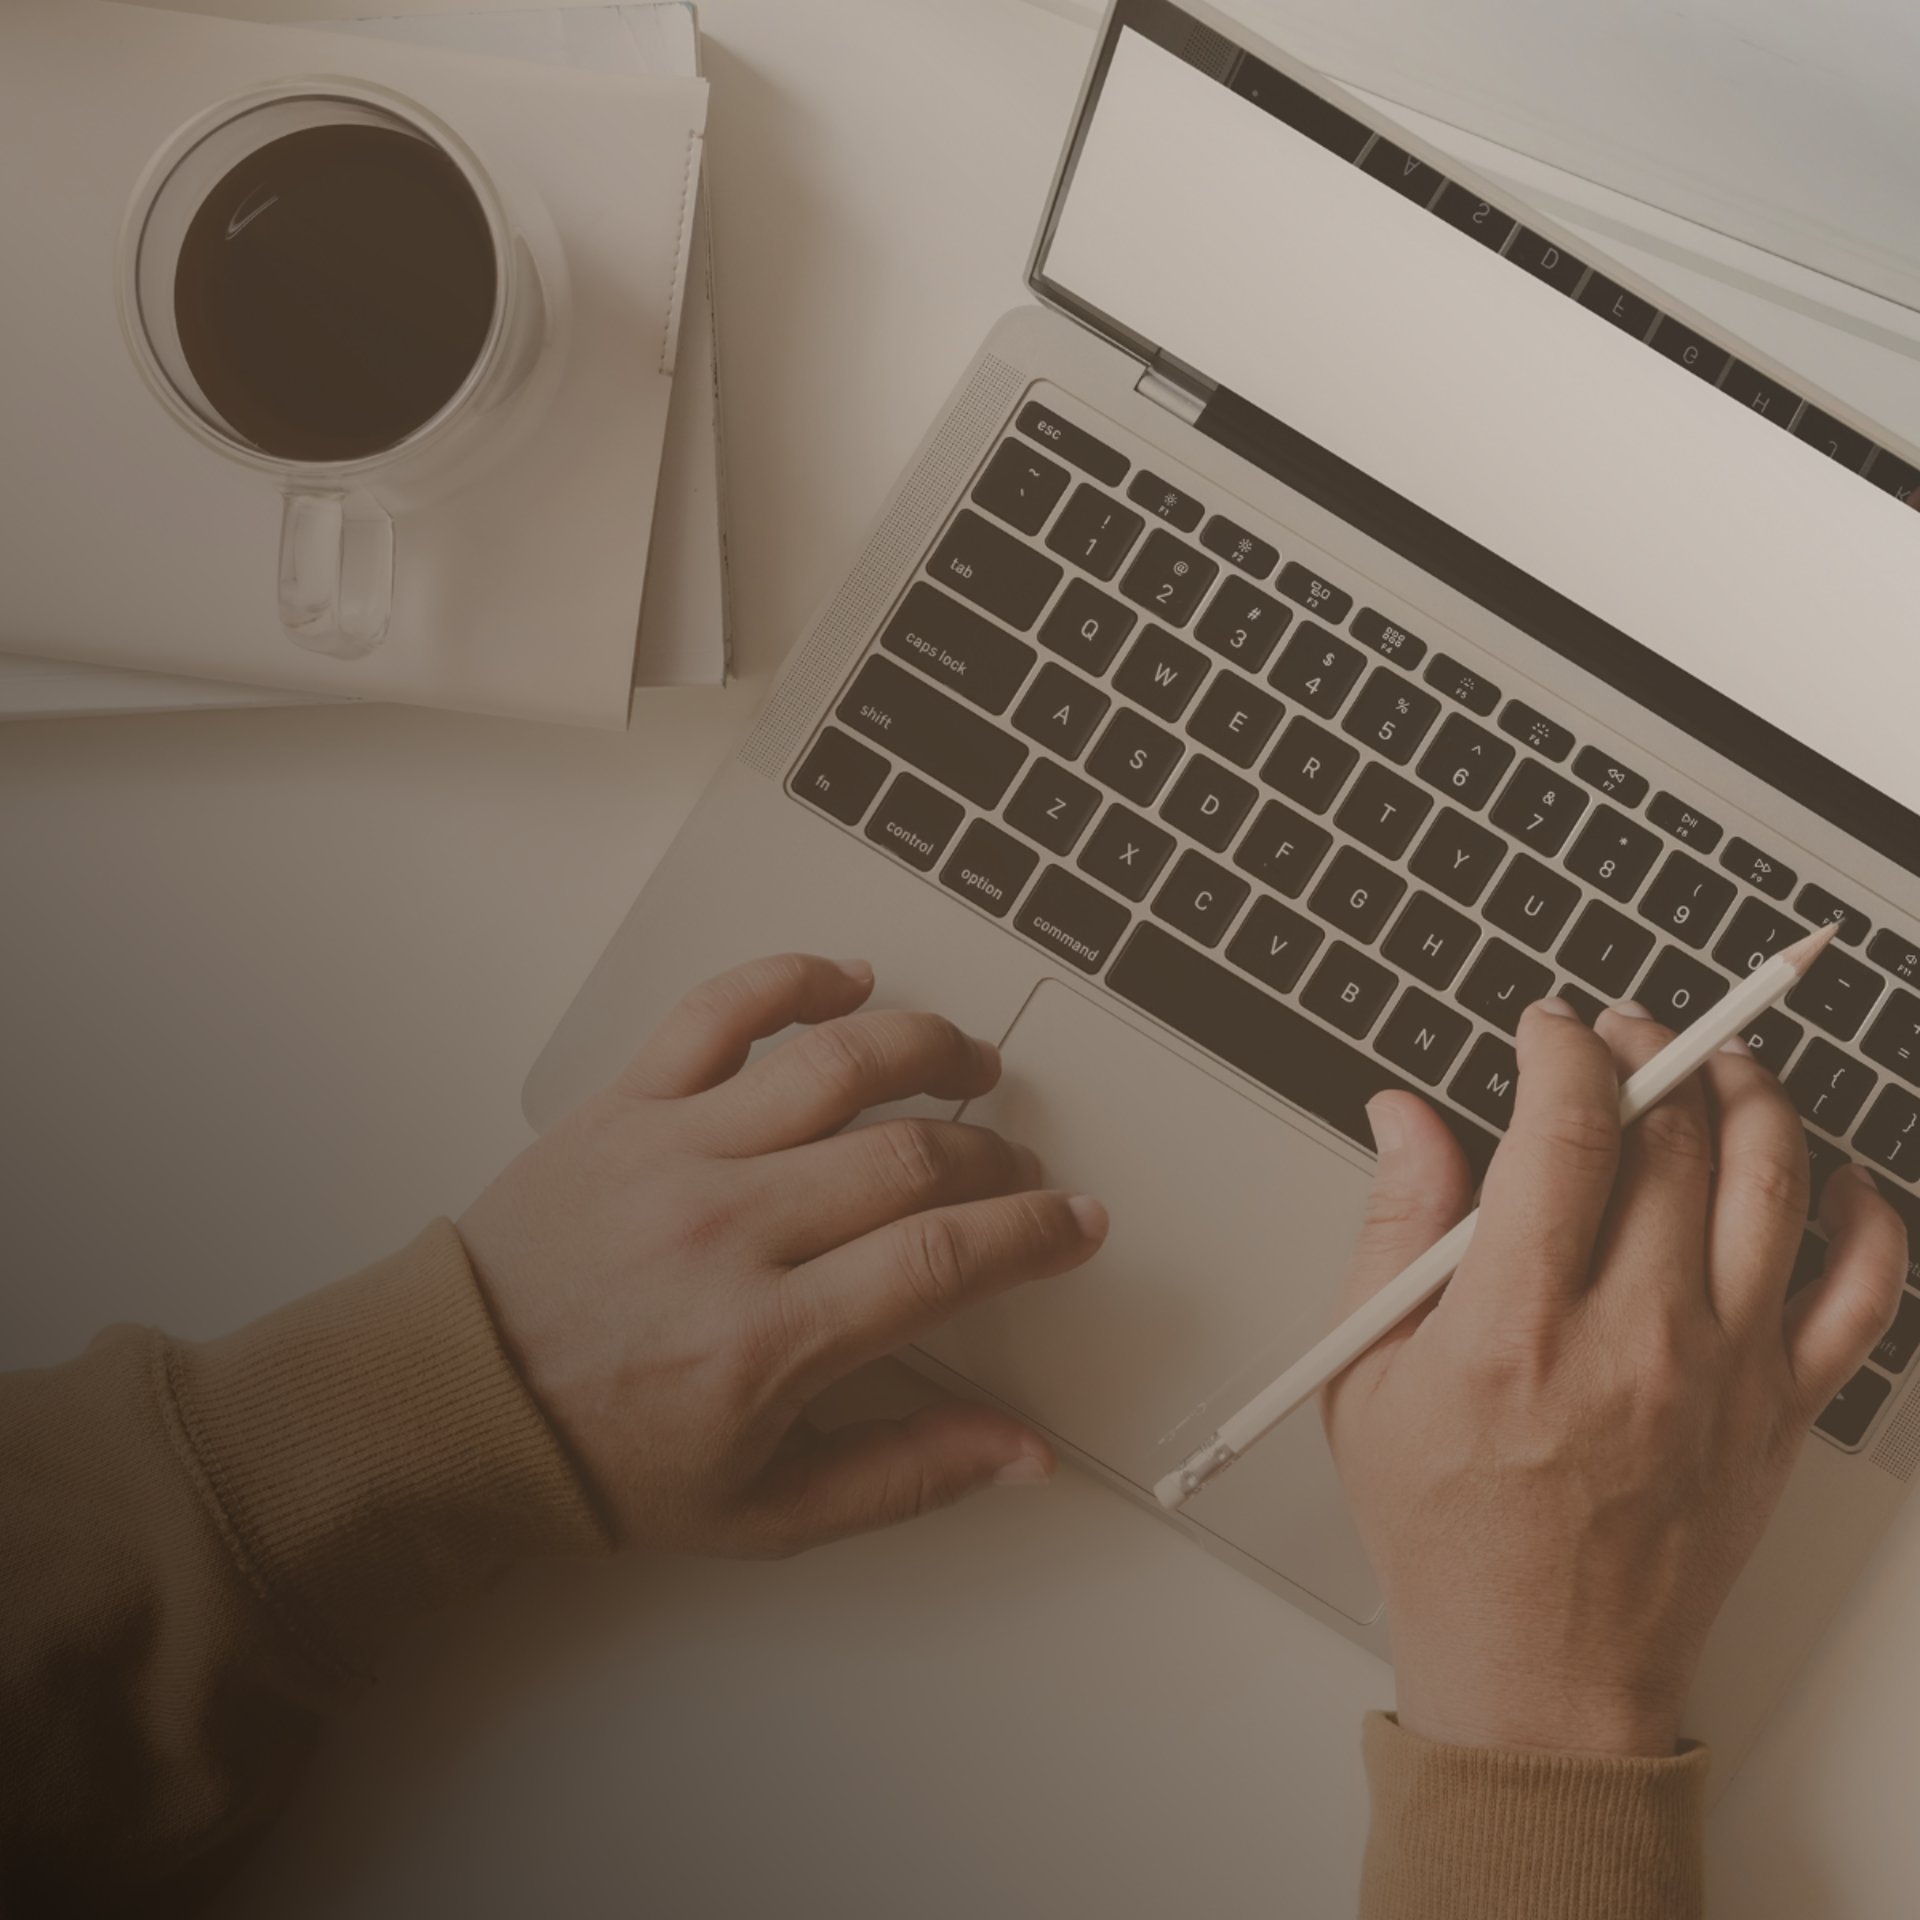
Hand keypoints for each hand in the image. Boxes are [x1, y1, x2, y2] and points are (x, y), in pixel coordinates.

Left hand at [458, 953, 1105, 1556]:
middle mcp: (728, 1229)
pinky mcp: (626, 1101)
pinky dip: (794, 977)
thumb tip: (1024, 1453)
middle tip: (1020, 1172)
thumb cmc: (606, 1462)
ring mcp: (675, 1150)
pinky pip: (720, 1009)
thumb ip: (907, 1476)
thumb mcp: (766, 1513)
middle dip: (995, 1156)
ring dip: (928, 1046)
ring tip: (971, 1062)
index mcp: (767, 1340)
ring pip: (835, 1061)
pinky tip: (850, 980)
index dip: (1033, 1234)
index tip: (1078, 1223)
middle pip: (909, 1155)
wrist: (453, 1404)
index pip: (941, 1259)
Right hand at [1322, 998, 1907, 1756]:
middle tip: (1619, 1034)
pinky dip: (1863, 1212)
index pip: (1570, 1128)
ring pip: (1773, 1179)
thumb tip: (1404, 1116)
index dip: (1563, 1048)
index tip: (1546, 1030)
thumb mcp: (1369, 1377)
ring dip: (1749, 1091)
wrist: (1543, 1673)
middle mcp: (1635, 1337)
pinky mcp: (1782, 1412)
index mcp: (1517, 1326)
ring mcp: (1725, 1373)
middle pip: (1675, 1134)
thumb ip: (1393, 1229)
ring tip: (1715, 1063)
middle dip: (1647, 1047)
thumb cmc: (1448, 1532)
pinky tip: (1826, 1173)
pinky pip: (1865, 1289)